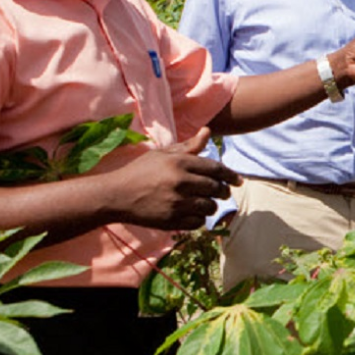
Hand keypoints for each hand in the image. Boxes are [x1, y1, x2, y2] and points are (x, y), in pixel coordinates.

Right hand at [107, 128, 240, 230]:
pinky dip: (199, 219)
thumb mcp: (162, 154)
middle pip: (216, 189)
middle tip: (223, 192)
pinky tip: (193, 213)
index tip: (238, 181)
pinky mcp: (171, 221)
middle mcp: (181, 182)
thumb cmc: (140, 171)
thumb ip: (188, 146)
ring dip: (211, 206)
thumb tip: (208, 132)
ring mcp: (176, 203)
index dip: (231, 176)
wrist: (116, 196)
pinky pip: (198, 222)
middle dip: (223, 191)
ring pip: (209, 207)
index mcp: (180, 163)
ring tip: (206, 203)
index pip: (216, 169)